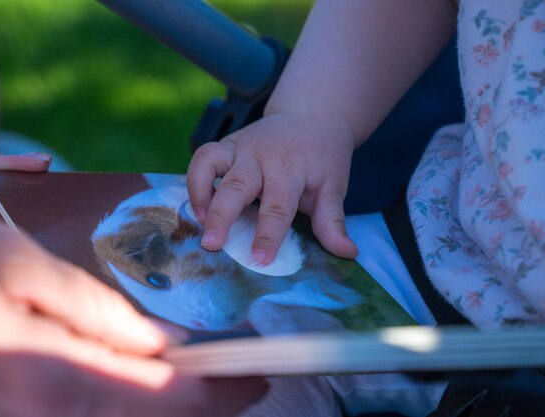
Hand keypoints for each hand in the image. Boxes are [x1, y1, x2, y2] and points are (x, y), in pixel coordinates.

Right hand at [0, 223, 265, 415]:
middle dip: (201, 405)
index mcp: (52, 375)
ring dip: (165, 407)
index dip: (219, 392)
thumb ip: (97, 311)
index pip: (163, 397)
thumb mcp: (22, 267)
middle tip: (235, 380)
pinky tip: (136, 383)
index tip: (256, 377)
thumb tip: (164, 341)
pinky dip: (124, 406)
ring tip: (197, 380)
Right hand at [187, 112, 357, 265]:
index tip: (260, 260)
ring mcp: (240, 147)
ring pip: (210, 163)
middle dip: (223, 216)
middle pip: (237, 186)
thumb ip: (332, 221)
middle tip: (211, 244)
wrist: (313, 114)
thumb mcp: (334, 186)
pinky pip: (203, 157)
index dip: (268, 234)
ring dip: (200, 193)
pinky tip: (200, 206)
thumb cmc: (323, 157)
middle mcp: (261, 156)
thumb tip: (348, 253)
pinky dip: (195, 180)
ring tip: (200, 223)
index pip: (278, 206)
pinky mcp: (227, 145)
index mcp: (290, 169)